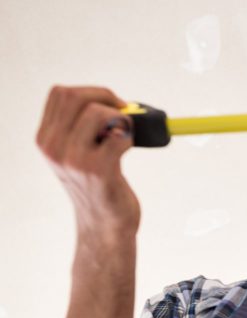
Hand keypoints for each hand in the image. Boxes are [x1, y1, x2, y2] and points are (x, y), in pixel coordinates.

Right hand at [36, 86, 139, 237]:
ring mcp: (73, 159)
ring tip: (125, 137)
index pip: (60, 94)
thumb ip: (82, 128)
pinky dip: (129, 138)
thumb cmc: (98, 187)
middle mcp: (53, 147)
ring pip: (97, 112)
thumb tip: (113, 101)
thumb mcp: (77, 154)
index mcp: (45, 139)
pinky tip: (127, 151)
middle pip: (75, 96)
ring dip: (121, 119)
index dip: (91, 92)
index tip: (111, 104)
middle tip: (125, 114)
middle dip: (107, 98)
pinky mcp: (97, 170)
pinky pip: (118, 136)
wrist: (104, 225)